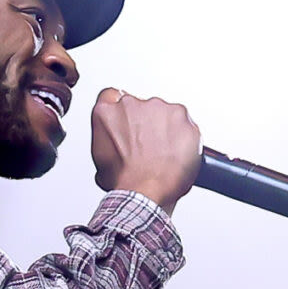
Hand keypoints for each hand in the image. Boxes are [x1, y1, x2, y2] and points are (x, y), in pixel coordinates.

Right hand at [90, 89, 201, 208]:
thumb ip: (107, 142)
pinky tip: (179, 154)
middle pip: (141, 107)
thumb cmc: (124, 180)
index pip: (113, 97)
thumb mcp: (101, 161)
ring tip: (166, 155)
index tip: (131, 124)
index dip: (125, 114)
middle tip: (150, 148)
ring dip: (167, 130)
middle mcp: (130, 103)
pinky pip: (185, 123)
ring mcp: (157, 106)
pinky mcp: (180, 114)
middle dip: (147, 124)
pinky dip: (186, 136)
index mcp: (106, 111)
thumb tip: (115, 148)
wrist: (145, 191)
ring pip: (165, 114)